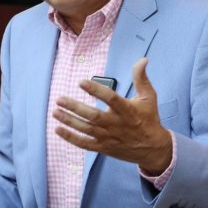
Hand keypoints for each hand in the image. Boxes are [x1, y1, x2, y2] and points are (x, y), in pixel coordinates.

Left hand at [54, 58, 171, 174]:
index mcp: (127, 110)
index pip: (110, 98)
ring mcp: (108, 137)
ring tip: (55, 111)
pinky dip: (71, 138)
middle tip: (59, 99)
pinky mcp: (103, 147)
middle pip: (93, 116)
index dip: (95, 90)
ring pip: (86, 129)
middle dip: (75, 108)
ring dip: (69, 121)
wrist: (153, 148)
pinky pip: (84, 144)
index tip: (81, 82)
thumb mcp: (148, 97)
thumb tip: (143, 59)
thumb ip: (141, 78)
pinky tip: (58, 129)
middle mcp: (116, 124)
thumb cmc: (149, 119)